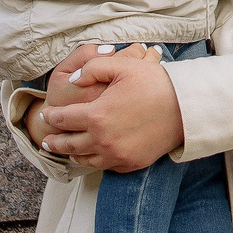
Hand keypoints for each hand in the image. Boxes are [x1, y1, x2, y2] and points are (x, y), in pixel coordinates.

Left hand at [34, 44, 184, 172]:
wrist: (187, 108)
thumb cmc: (156, 83)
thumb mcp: (122, 66)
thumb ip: (91, 68)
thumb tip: (74, 80)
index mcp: (97, 116)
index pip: (63, 119)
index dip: (51, 116)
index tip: (46, 114)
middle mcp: (103, 141)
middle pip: (69, 145)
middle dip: (55, 142)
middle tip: (46, 141)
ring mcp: (117, 155)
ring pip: (85, 160)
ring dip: (73, 154)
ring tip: (67, 150)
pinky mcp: (131, 163)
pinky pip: (106, 166)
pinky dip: (96, 160)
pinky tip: (94, 155)